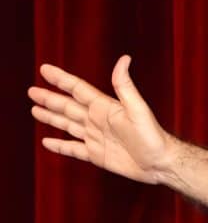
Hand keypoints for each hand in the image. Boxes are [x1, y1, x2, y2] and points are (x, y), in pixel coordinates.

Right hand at [28, 55, 174, 184]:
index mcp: (104, 107)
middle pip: (68, 107)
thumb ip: (125, 86)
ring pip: (67, 125)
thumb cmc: (153, 136)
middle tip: (31, 91)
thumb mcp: (137, 109)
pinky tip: (47, 142)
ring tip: (35, 110)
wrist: (160, 164)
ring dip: (51, 118)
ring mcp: (96, 138)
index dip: (61, 79)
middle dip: (50, 99)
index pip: (78, 89)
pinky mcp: (97, 155)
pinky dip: (59, 146)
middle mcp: (98, 120)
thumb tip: (124, 59)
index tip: (45, 69)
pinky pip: (73, 149)